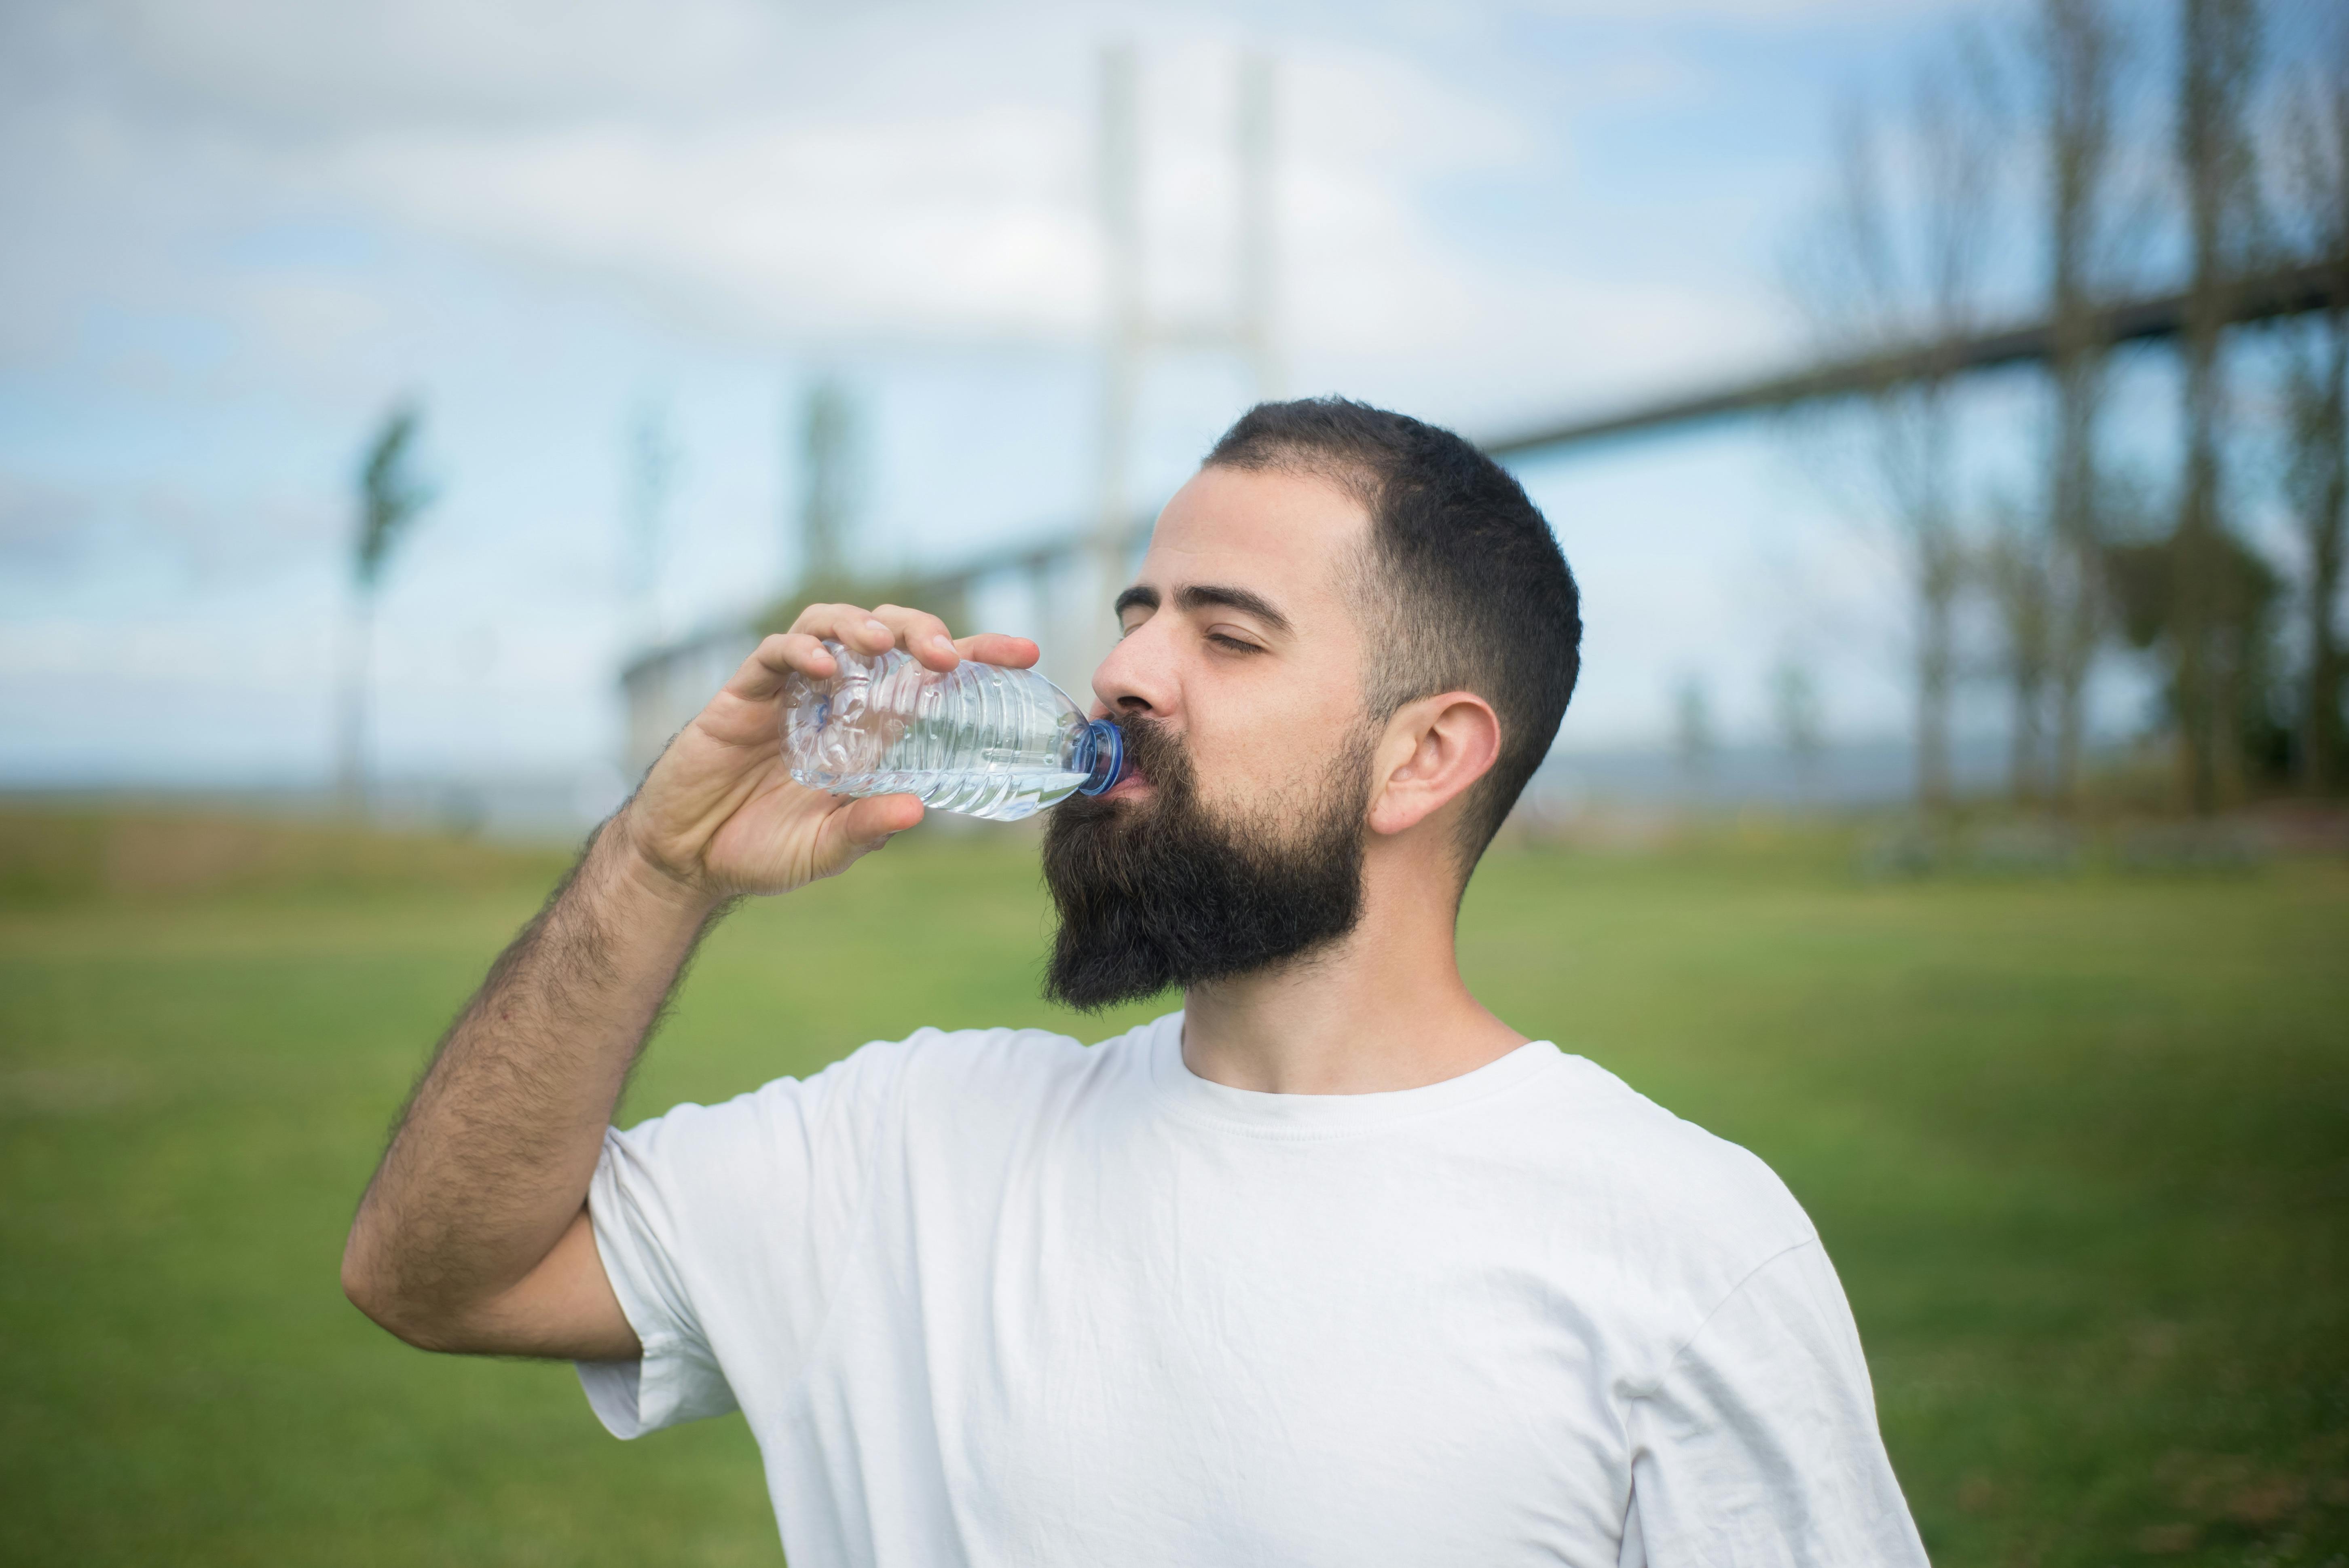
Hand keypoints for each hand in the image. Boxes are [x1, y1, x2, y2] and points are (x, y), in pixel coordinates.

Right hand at [618, 603, 1038, 900]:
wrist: (686, 859)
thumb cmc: (761, 852)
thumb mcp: (825, 850)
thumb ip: (866, 830)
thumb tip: (917, 811)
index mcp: (871, 731)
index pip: (931, 678)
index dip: (976, 655)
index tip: (1026, 653)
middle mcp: (836, 700)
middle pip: (888, 636)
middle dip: (921, 629)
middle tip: (947, 653)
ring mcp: (790, 691)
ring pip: (833, 625)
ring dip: (863, 625)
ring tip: (885, 644)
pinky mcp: (744, 693)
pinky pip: (776, 654)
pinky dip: (801, 651)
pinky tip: (820, 669)